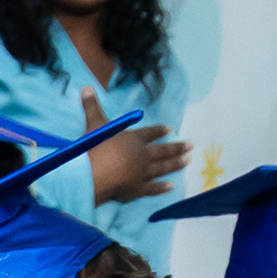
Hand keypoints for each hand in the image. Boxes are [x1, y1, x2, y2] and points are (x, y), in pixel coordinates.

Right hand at [82, 89, 191, 203]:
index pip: (150, 133)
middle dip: (177, 147)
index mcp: (133, 139)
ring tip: (187, 162)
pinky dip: (162, 187)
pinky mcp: (136, 190)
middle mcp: (142, 155)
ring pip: (162, 168)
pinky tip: (171, 186)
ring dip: (175, 164)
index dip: (159, 131)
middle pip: (162, 151)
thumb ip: (91, 106)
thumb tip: (86, 87)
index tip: (170, 129)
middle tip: (191, 146)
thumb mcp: (93, 124)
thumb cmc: (95, 148)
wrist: (93, 175)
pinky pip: (152, 188)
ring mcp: (141, 174)